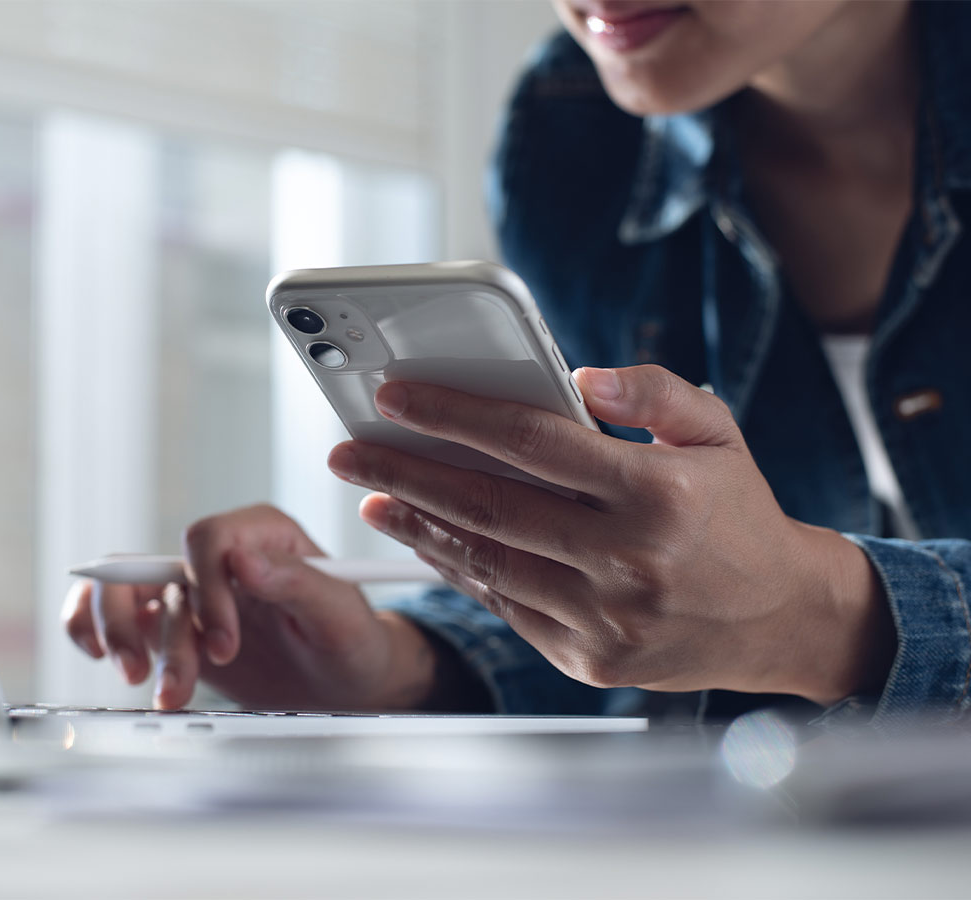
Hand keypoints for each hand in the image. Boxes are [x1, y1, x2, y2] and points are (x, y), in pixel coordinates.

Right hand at [61, 505, 445, 710]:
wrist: (347, 682)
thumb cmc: (351, 640)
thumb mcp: (339, 614)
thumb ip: (296, 581)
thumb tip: (242, 561)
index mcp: (262, 534)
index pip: (207, 540)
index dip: (205, 591)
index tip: (224, 645)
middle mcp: (220, 557)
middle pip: (148, 565)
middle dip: (142, 623)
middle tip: (158, 677)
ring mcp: (192, 592)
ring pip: (124, 595)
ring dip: (123, 640)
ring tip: (155, 690)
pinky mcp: (174, 627)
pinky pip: (117, 615)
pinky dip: (95, 632)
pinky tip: (105, 659)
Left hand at [326, 365, 895, 705]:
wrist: (780, 619)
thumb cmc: (738, 515)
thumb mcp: (717, 434)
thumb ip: (654, 392)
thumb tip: (582, 376)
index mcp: (658, 494)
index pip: (533, 443)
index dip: (455, 415)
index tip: (397, 396)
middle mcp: (628, 561)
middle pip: (489, 506)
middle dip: (406, 473)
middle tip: (351, 451)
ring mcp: (605, 618)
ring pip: (487, 561)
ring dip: (419, 526)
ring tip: (373, 496)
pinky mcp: (589, 657)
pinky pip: (506, 605)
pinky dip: (459, 569)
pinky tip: (428, 538)